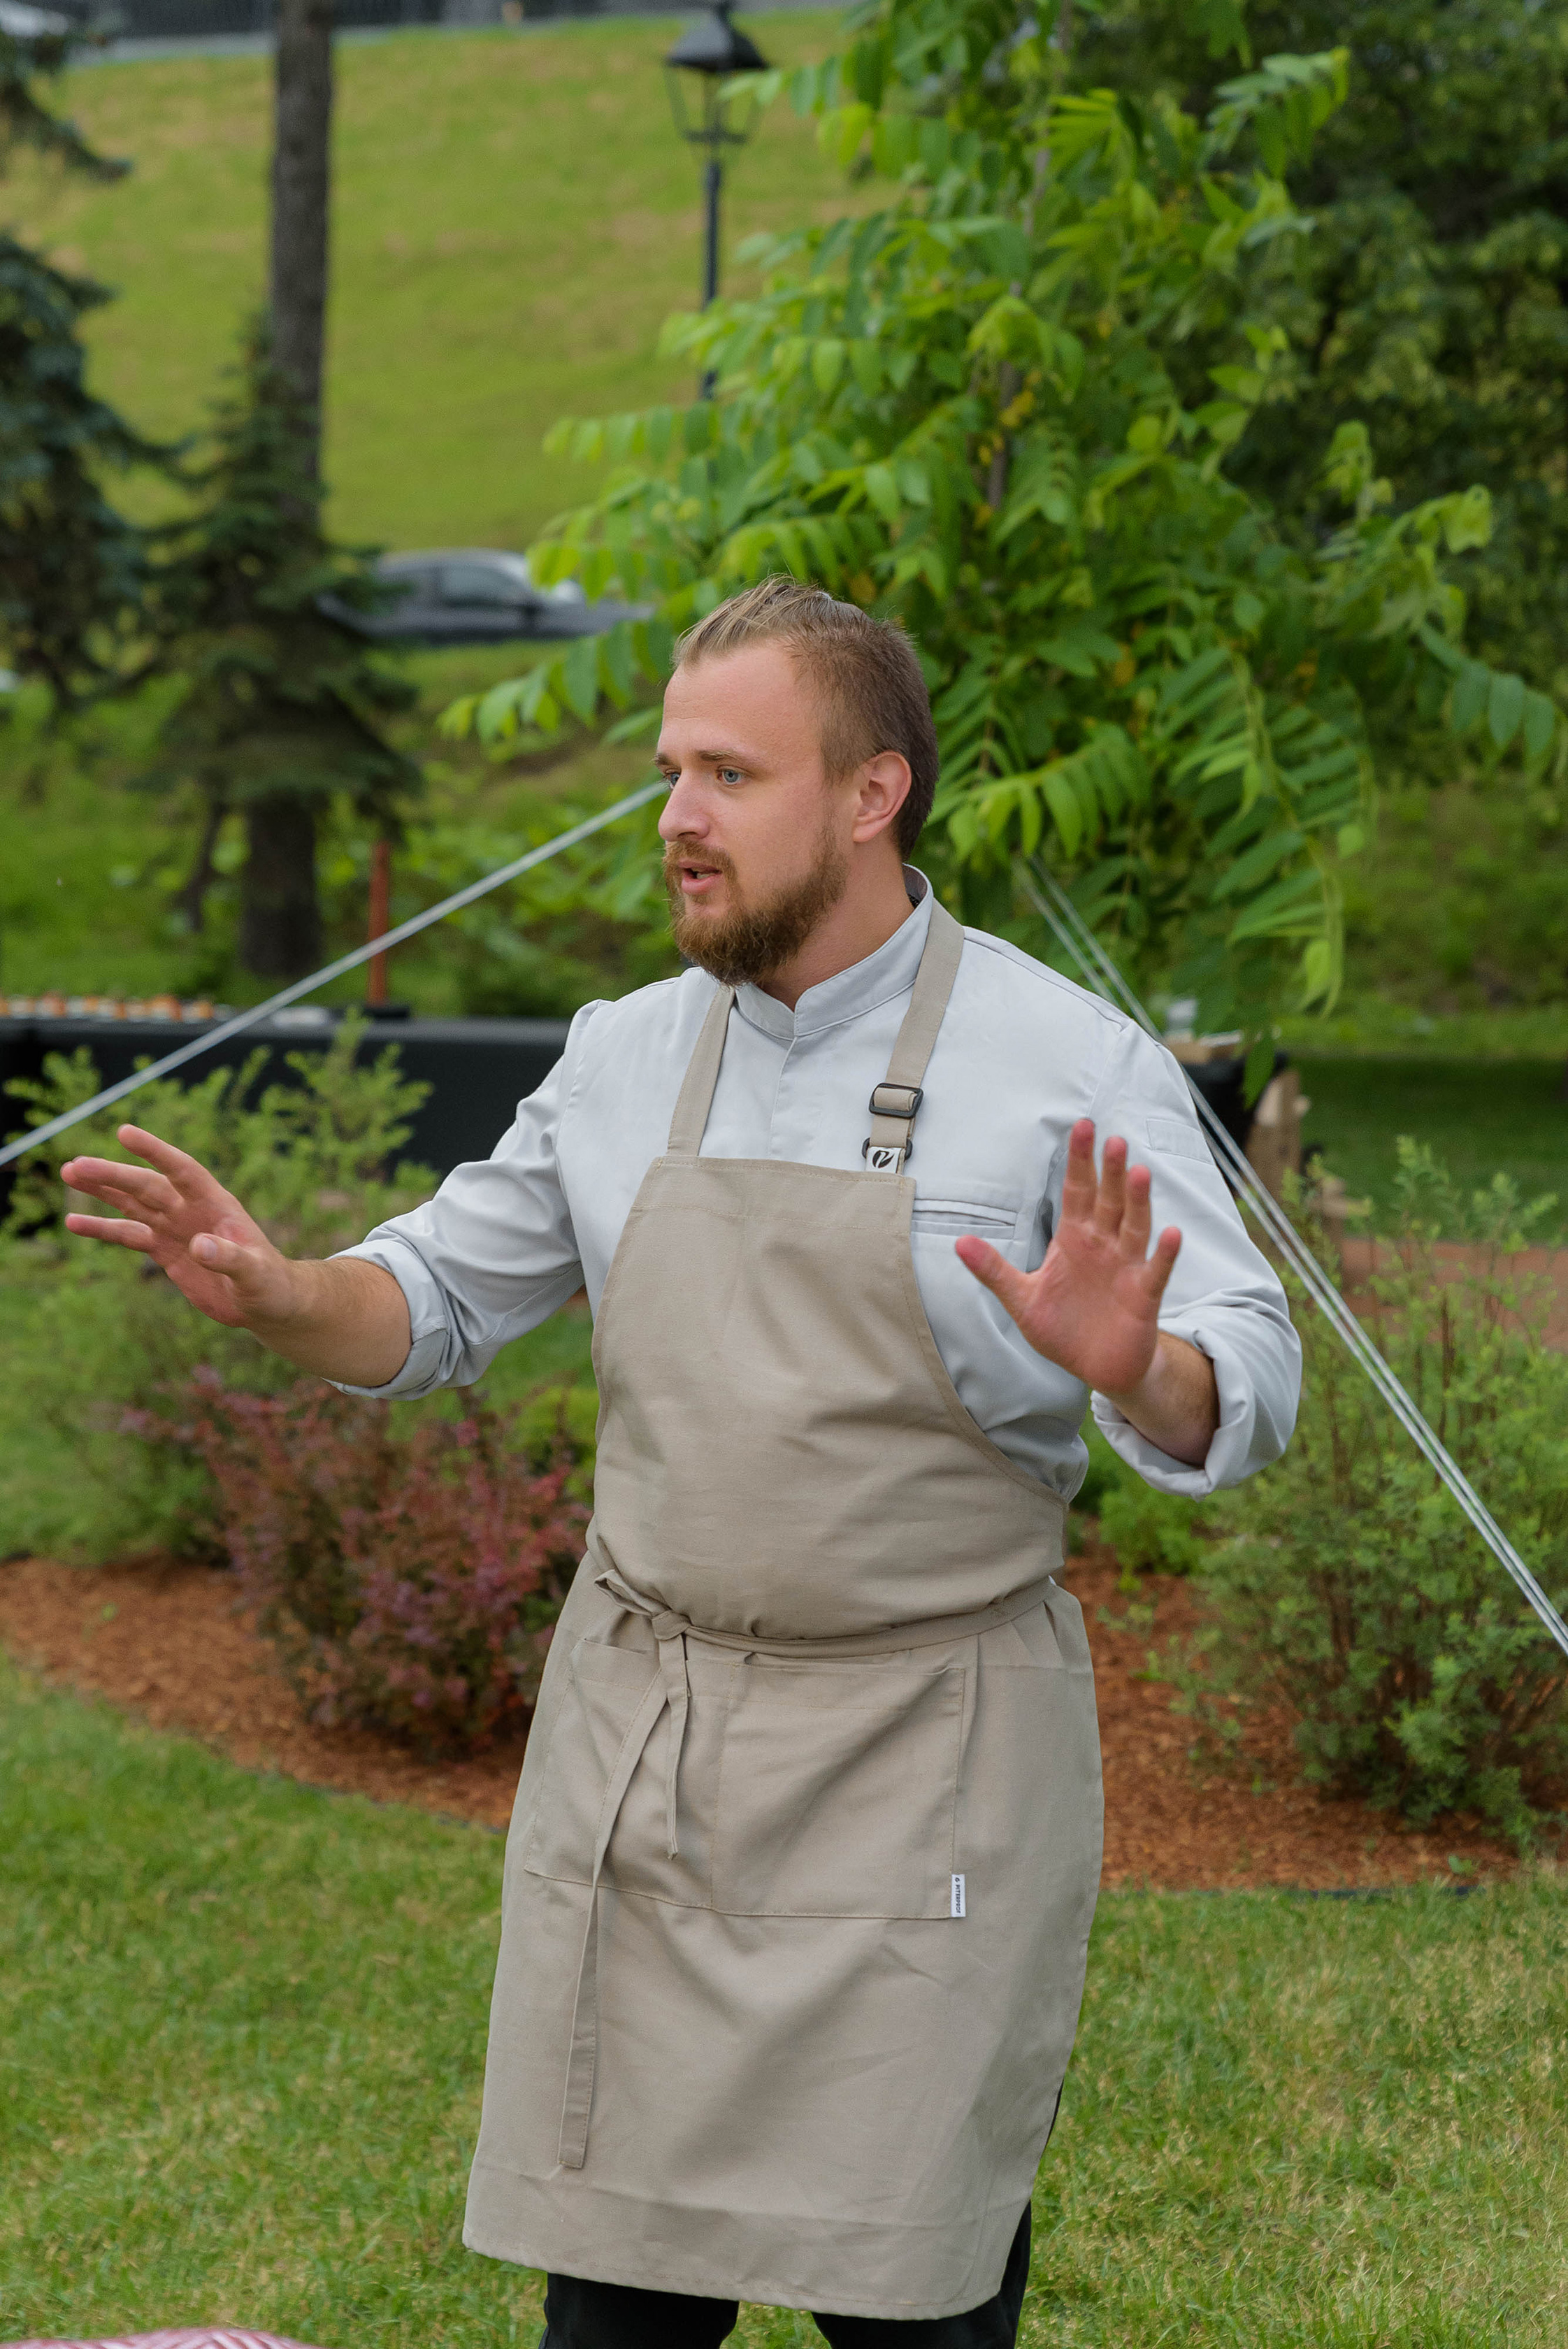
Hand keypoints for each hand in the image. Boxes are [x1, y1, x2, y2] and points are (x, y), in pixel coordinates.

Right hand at [62, 1125, 297, 1331]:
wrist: (266, 1302)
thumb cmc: (269, 1283)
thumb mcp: (255, 1273)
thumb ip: (231, 1258)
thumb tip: (200, 1245)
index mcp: (216, 1204)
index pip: (182, 1170)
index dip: (155, 1152)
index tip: (124, 1132)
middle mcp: (191, 1210)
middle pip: (147, 1186)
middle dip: (113, 1175)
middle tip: (77, 1164)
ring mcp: (175, 1228)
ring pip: (132, 1203)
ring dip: (102, 1190)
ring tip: (69, 1173)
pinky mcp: (164, 1250)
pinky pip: (127, 1235)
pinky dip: (101, 1228)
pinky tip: (74, 1222)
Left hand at [955, 1117, 1179, 1400]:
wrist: (1096, 1368)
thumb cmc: (1062, 1329)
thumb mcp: (1022, 1299)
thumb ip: (994, 1271)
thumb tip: (958, 1242)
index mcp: (1074, 1239)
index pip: (1077, 1191)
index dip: (1080, 1161)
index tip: (1082, 1127)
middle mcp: (1104, 1245)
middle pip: (1108, 1201)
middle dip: (1109, 1172)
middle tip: (1112, 1140)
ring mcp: (1127, 1267)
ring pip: (1133, 1227)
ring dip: (1137, 1202)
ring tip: (1138, 1173)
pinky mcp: (1144, 1295)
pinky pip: (1155, 1271)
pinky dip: (1163, 1254)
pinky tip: (1170, 1233)